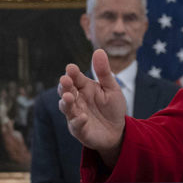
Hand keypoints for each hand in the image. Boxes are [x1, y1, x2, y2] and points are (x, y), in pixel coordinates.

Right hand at [58, 49, 126, 165]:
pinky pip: (76, 125)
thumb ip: (104, 72)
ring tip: (69, 97)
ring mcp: (75, 114)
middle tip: (65, 80)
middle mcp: (76, 100)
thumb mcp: (111, 88)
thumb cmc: (112, 108)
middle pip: (66, 91)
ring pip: (66, 107)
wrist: (118, 131)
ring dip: (66, 102)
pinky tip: (83, 117)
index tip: (71, 68)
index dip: (72, 73)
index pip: (75, 78)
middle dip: (65, 86)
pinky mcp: (79, 129)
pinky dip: (78, 121)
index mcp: (83, 88)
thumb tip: (99, 50)